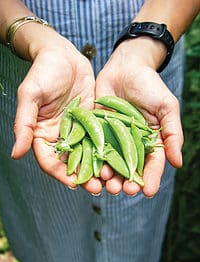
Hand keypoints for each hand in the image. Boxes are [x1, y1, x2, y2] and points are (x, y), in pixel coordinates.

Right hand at [11, 31, 106, 193]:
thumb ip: (23, 125)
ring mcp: (76, 128)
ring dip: (98, 167)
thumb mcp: (30, 96)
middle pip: (70, 162)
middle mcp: (58, 135)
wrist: (61, 53)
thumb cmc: (41, 72)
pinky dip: (109, 150)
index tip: (74, 184)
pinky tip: (121, 158)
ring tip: (112, 179)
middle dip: (83, 176)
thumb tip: (15, 154)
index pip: (49, 160)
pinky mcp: (92, 120)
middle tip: (98, 188)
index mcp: (41, 133)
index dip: (60, 174)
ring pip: (87, 154)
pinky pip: (100, 137)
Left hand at [95, 38, 182, 196]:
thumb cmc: (149, 85)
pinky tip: (87, 169)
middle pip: (127, 167)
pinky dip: (89, 158)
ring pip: (108, 161)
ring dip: (106, 175)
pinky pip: (91, 147)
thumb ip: (172, 134)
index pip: (151, 164)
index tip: (146, 192)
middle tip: (119, 191)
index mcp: (149, 141)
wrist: (125, 67)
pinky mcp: (94, 130)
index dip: (149, 178)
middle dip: (124, 181)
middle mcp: (129, 143)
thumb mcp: (166, 107)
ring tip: (103, 184)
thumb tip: (178, 163)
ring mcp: (110, 138)